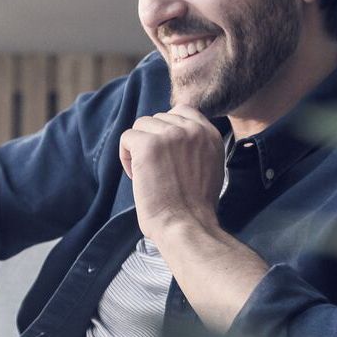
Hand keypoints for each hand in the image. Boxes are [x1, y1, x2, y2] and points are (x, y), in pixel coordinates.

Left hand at [118, 105, 224, 241]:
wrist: (187, 225)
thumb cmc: (194, 206)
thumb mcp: (210, 166)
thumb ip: (197, 145)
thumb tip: (175, 132)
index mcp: (209, 134)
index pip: (182, 110)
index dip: (167, 129)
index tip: (165, 153)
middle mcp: (192, 129)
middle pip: (158, 119)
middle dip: (152, 141)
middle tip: (157, 170)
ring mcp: (170, 135)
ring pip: (141, 126)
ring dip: (138, 148)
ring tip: (147, 174)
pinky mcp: (148, 145)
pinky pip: (127, 138)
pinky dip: (126, 157)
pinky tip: (136, 176)